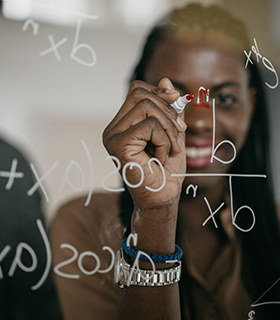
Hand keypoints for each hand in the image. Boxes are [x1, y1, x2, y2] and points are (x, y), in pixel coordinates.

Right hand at [103, 78, 186, 210]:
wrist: (163, 198)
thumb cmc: (167, 169)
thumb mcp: (174, 133)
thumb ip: (170, 109)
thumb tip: (165, 80)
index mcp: (123, 124)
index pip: (138, 90)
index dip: (161, 95)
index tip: (177, 116)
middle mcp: (114, 128)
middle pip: (140, 93)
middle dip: (168, 110)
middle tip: (179, 132)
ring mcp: (113, 136)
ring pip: (145, 106)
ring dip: (168, 126)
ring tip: (171, 148)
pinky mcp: (118, 145)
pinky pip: (149, 125)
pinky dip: (165, 139)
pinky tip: (162, 156)